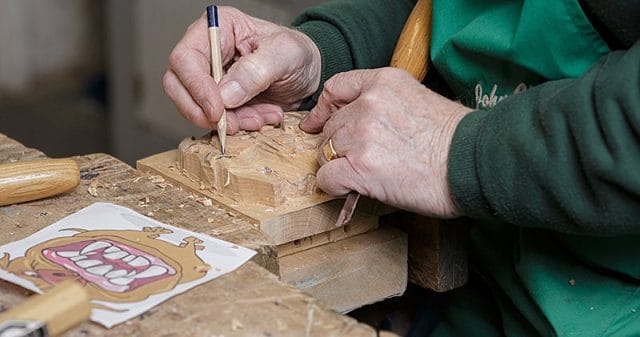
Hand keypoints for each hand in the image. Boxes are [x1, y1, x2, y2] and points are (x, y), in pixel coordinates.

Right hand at [163, 6, 320, 132]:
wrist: (307, 73)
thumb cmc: (296, 53)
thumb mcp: (286, 55)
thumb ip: (256, 70)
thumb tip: (226, 94)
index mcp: (217, 29)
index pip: (185, 58)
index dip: (196, 87)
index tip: (217, 109)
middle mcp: (205, 52)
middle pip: (177, 86)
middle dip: (204, 112)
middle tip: (231, 124)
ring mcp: (209, 79)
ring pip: (194, 108)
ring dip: (227, 122)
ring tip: (260, 118)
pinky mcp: (217, 101)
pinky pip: (214, 121)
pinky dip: (237, 126)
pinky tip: (261, 118)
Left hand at [300, 68, 471, 217]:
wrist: (471, 165)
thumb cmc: (452, 140)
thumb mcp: (417, 99)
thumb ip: (383, 103)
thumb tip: (354, 120)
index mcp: (384, 82)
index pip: (335, 88)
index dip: (324, 109)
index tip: (319, 123)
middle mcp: (368, 104)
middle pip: (330, 126)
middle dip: (337, 145)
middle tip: (357, 160)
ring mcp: (362, 134)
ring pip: (325, 151)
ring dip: (337, 165)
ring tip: (363, 174)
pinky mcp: (359, 166)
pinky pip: (326, 177)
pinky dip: (334, 186)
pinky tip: (352, 188)